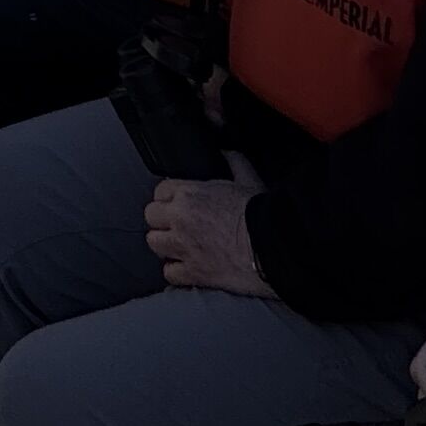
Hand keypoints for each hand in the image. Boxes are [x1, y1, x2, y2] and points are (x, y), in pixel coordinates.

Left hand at [144, 169, 273, 295]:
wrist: (274, 248)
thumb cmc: (263, 215)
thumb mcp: (248, 179)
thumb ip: (233, 162)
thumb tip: (227, 153)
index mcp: (191, 193)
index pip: (160, 190)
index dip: (169, 198)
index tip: (177, 204)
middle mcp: (181, 219)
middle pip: (151, 216)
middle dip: (162, 220)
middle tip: (176, 226)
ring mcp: (184, 247)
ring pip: (154, 243)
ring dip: (166, 245)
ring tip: (179, 246)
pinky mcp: (193, 272)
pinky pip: (169, 273)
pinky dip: (176, 271)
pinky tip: (187, 267)